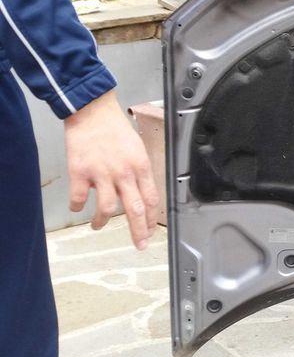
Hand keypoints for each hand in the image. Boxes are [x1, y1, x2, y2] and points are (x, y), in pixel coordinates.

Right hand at [64, 90, 158, 249]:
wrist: (92, 111)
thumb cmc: (115, 128)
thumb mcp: (138, 149)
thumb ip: (140, 171)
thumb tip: (142, 193)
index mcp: (142, 167)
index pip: (151, 199)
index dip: (152, 219)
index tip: (150, 231)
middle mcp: (124, 173)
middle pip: (135, 210)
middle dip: (139, 231)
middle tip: (139, 245)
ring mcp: (102, 173)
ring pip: (108, 209)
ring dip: (102, 221)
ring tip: (98, 225)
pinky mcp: (80, 172)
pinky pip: (80, 198)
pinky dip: (78, 207)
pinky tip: (78, 207)